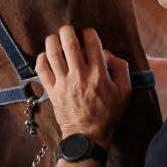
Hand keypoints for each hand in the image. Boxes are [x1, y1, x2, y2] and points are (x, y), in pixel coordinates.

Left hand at [35, 26, 130, 145]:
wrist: (88, 136)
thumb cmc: (108, 114)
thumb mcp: (125, 91)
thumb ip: (121, 69)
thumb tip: (107, 54)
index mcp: (99, 73)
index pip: (92, 43)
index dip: (89, 33)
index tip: (88, 33)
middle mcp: (80, 75)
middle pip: (69, 43)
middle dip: (67, 31)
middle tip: (68, 30)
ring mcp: (63, 82)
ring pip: (53, 53)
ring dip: (52, 41)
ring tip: (55, 38)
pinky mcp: (52, 90)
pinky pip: (41, 70)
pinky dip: (41, 59)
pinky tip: (46, 56)